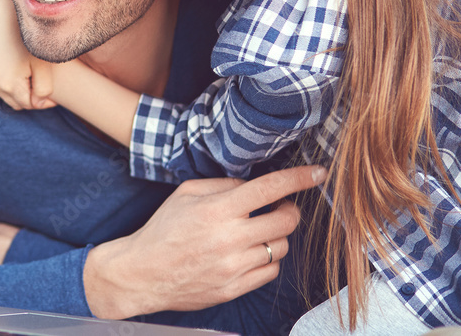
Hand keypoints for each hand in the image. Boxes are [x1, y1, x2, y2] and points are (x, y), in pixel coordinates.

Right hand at [83, 165, 326, 318]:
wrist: (143, 273)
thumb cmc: (163, 229)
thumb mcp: (186, 193)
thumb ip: (223, 185)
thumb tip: (253, 185)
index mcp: (217, 210)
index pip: (269, 189)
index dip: (299, 178)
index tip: (318, 172)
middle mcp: (230, 238)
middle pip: (286, 220)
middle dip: (290, 209)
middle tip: (278, 206)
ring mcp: (234, 267)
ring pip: (280, 246)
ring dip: (275, 235)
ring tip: (256, 231)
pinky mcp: (234, 288)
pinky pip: (270, 271)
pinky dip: (267, 259)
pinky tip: (250, 252)